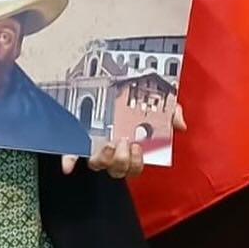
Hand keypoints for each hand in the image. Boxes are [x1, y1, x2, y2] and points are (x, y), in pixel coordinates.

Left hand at [60, 102, 186, 178]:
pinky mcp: (79, 139)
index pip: (134, 167)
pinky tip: (68, 166)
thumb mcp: (158, 102)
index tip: (138, 147)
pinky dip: (69, 162)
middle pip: (117, 170)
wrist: (112, 77)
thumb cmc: (135, 96)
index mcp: (131, 147)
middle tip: (124, 141)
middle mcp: (113, 150)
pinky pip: (72, 155)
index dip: (136, 163)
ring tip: (108, 143)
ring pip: (98, 164)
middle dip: (122, 160)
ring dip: (104, 159)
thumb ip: (171, 112)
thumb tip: (180, 125)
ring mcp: (95, 146)